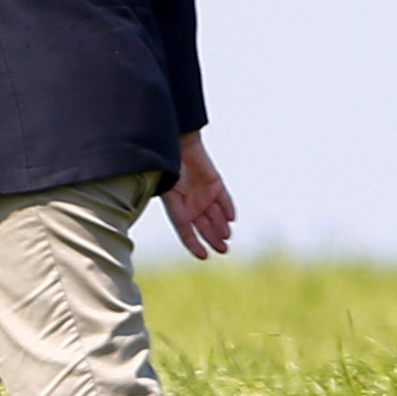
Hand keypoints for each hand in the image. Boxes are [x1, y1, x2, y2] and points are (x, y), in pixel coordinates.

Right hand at [162, 131, 235, 259]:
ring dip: (221, 226)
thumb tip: (181, 224)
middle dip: (213, 239)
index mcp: (175, 205)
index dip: (193, 244)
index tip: (203, 256)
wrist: (176, 139)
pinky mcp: (215, 183)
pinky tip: (231, 218)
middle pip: (203, 226)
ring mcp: (203, 193)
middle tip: (223, 250)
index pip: (185, 230)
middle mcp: (190, 203)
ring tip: (227, 236)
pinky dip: (228, 208)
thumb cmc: (165, 164)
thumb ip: (174, 205)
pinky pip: (224, 199)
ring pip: (215, 215)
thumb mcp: (166, 188)